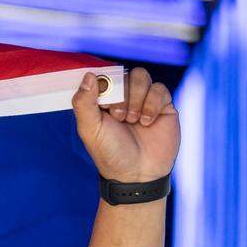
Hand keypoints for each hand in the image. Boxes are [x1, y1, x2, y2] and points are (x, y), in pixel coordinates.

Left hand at [71, 67, 178, 183]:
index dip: (104, 82)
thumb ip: (84, 103)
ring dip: (136, 98)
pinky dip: (152, 104)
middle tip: (119, 117)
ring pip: (141, 76)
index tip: (104, 103)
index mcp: (102, 100)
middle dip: (121, 95)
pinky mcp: (162, 105)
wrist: (137, 173)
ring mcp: (143, 99)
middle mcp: (123, 97)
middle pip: (123, 73)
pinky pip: (160, 88)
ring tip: (132, 120)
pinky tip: (146, 122)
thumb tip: (88, 75)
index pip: (103, 75)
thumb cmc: (110, 153)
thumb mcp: (89, 129)